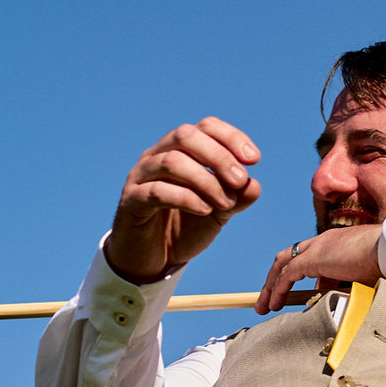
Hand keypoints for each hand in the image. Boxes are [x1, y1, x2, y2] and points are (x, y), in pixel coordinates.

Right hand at [105, 118, 262, 282]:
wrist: (154, 259)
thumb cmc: (185, 228)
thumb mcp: (218, 213)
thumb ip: (237, 199)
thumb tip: (254, 185)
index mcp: (180, 150)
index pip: (206, 127)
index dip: (231, 138)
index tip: (254, 159)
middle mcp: (157, 155)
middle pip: (186, 135)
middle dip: (218, 156)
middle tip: (240, 180)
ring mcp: (140, 176)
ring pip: (172, 162)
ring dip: (205, 180)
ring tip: (225, 202)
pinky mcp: (131, 201)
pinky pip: (157, 191)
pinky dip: (186, 198)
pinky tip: (204, 210)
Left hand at [255, 225, 381, 313]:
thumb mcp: (362, 275)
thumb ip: (346, 283)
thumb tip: (335, 298)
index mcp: (335, 243)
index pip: (309, 256)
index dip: (297, 273)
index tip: (294, 293)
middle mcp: (322, 241)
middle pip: (289, 256)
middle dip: (275, 278)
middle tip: (268, 298)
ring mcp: (317, 247)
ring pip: (283, 264)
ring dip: (271, 286)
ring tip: (264, 306)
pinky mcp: (314, 258)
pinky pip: (288, 275)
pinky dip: (278, 289)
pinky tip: (275, 303)